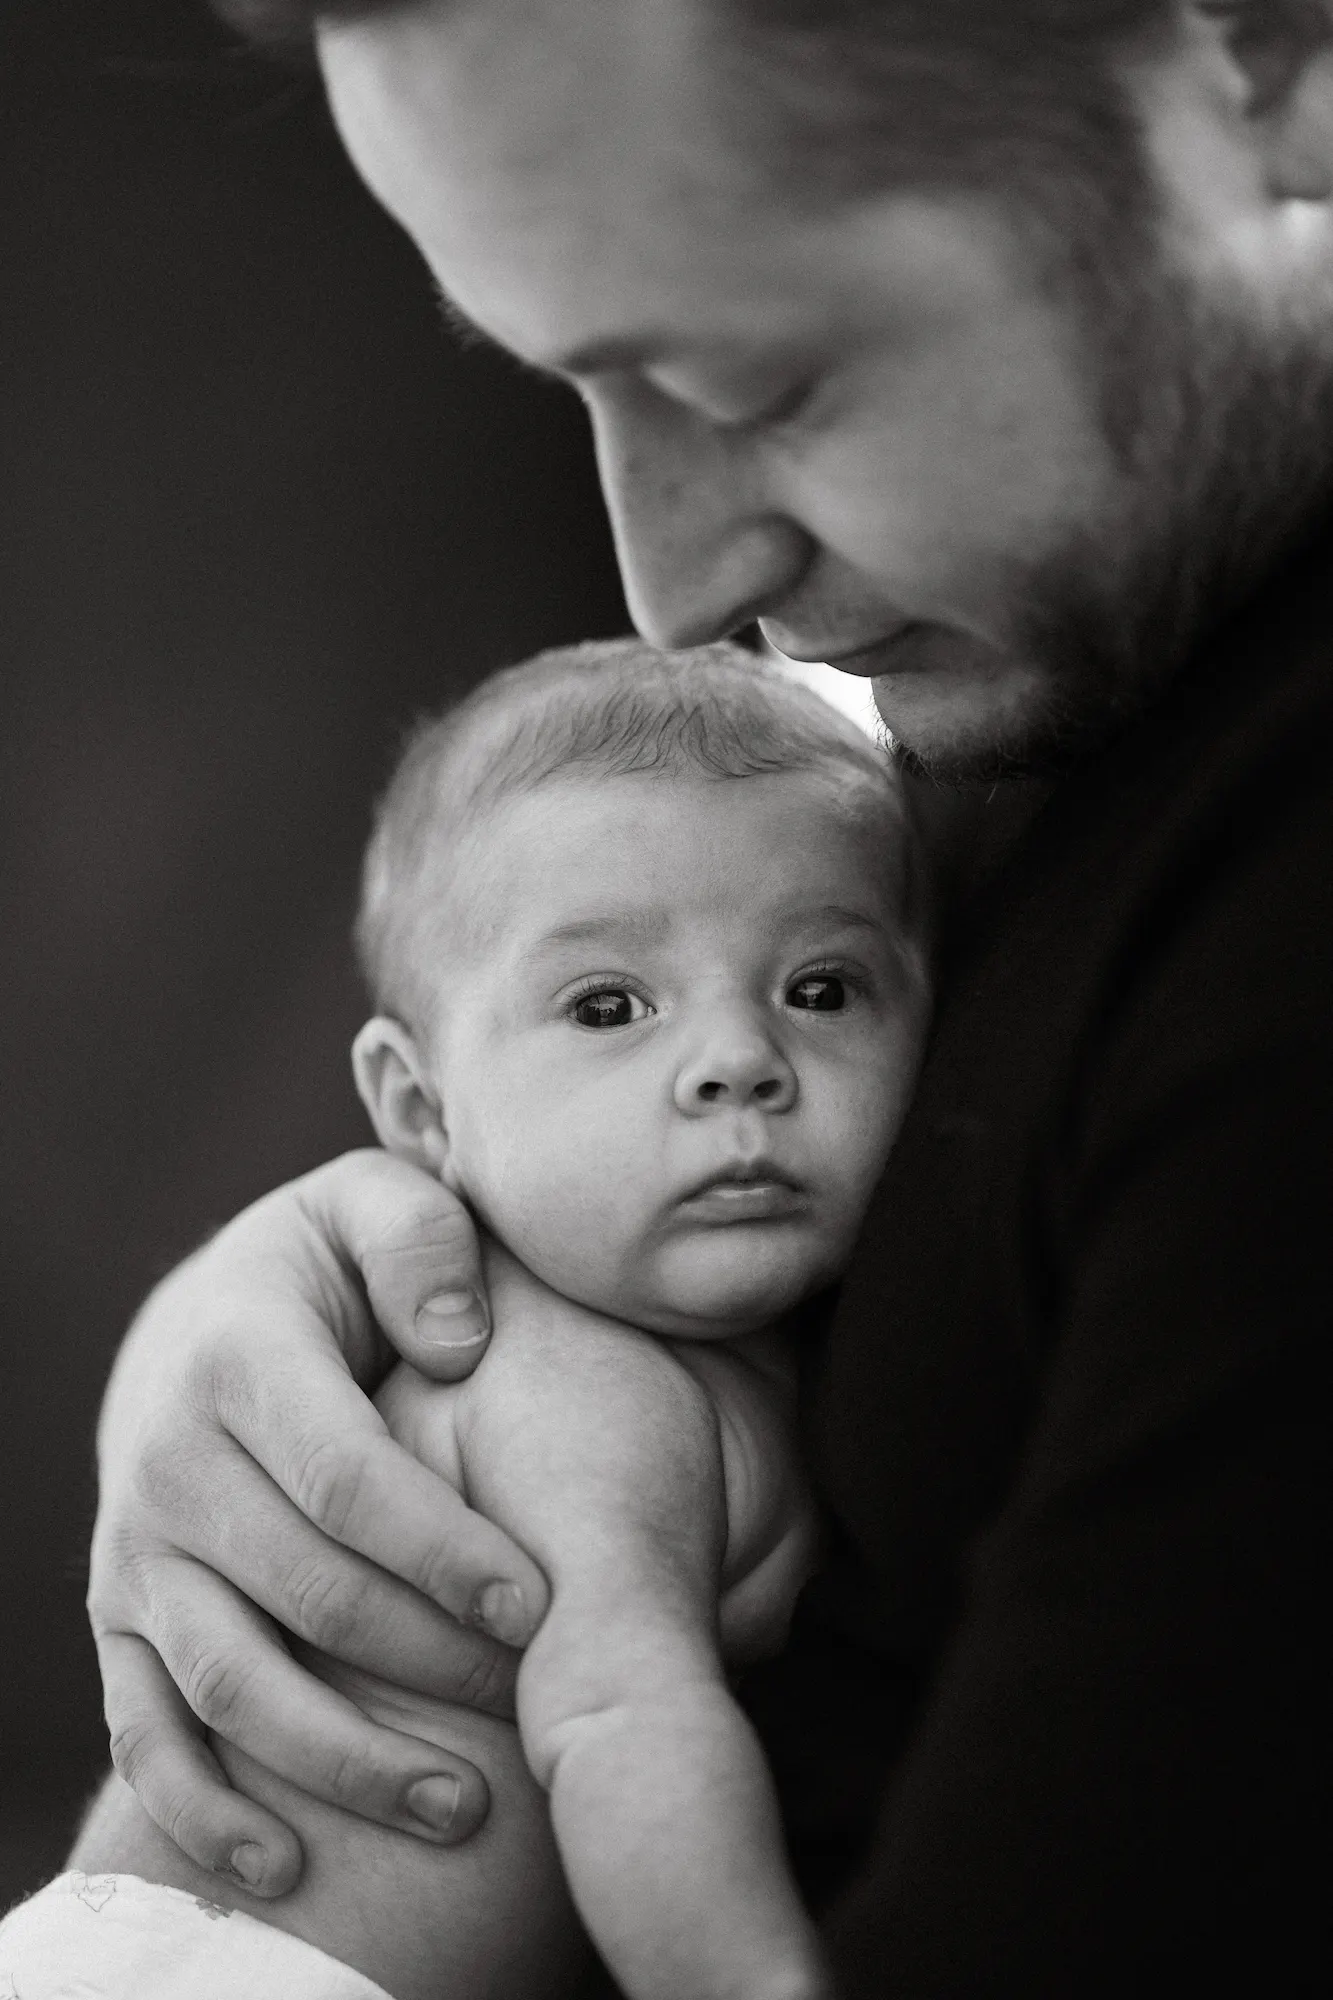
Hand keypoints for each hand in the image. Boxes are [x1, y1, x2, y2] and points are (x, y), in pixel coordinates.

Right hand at [87, 1150, 550, 1897]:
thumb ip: (422, 1241)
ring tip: (464, 1808)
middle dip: (429, 1662)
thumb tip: (460, 1343)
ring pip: (230, 1685)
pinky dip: (204, 1815)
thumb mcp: (370, 1207)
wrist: (194, 1319)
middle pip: (304, 1594)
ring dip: (344, 1762)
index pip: (346, 1478)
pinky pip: (146, 1735)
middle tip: (535, 1703)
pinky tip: (288, 1866)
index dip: (442, 1551)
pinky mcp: (120, 1621)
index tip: (538, 1607)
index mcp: (236, 1358)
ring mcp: (135, 1555)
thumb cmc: (323, 1267)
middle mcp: (169, 1465)